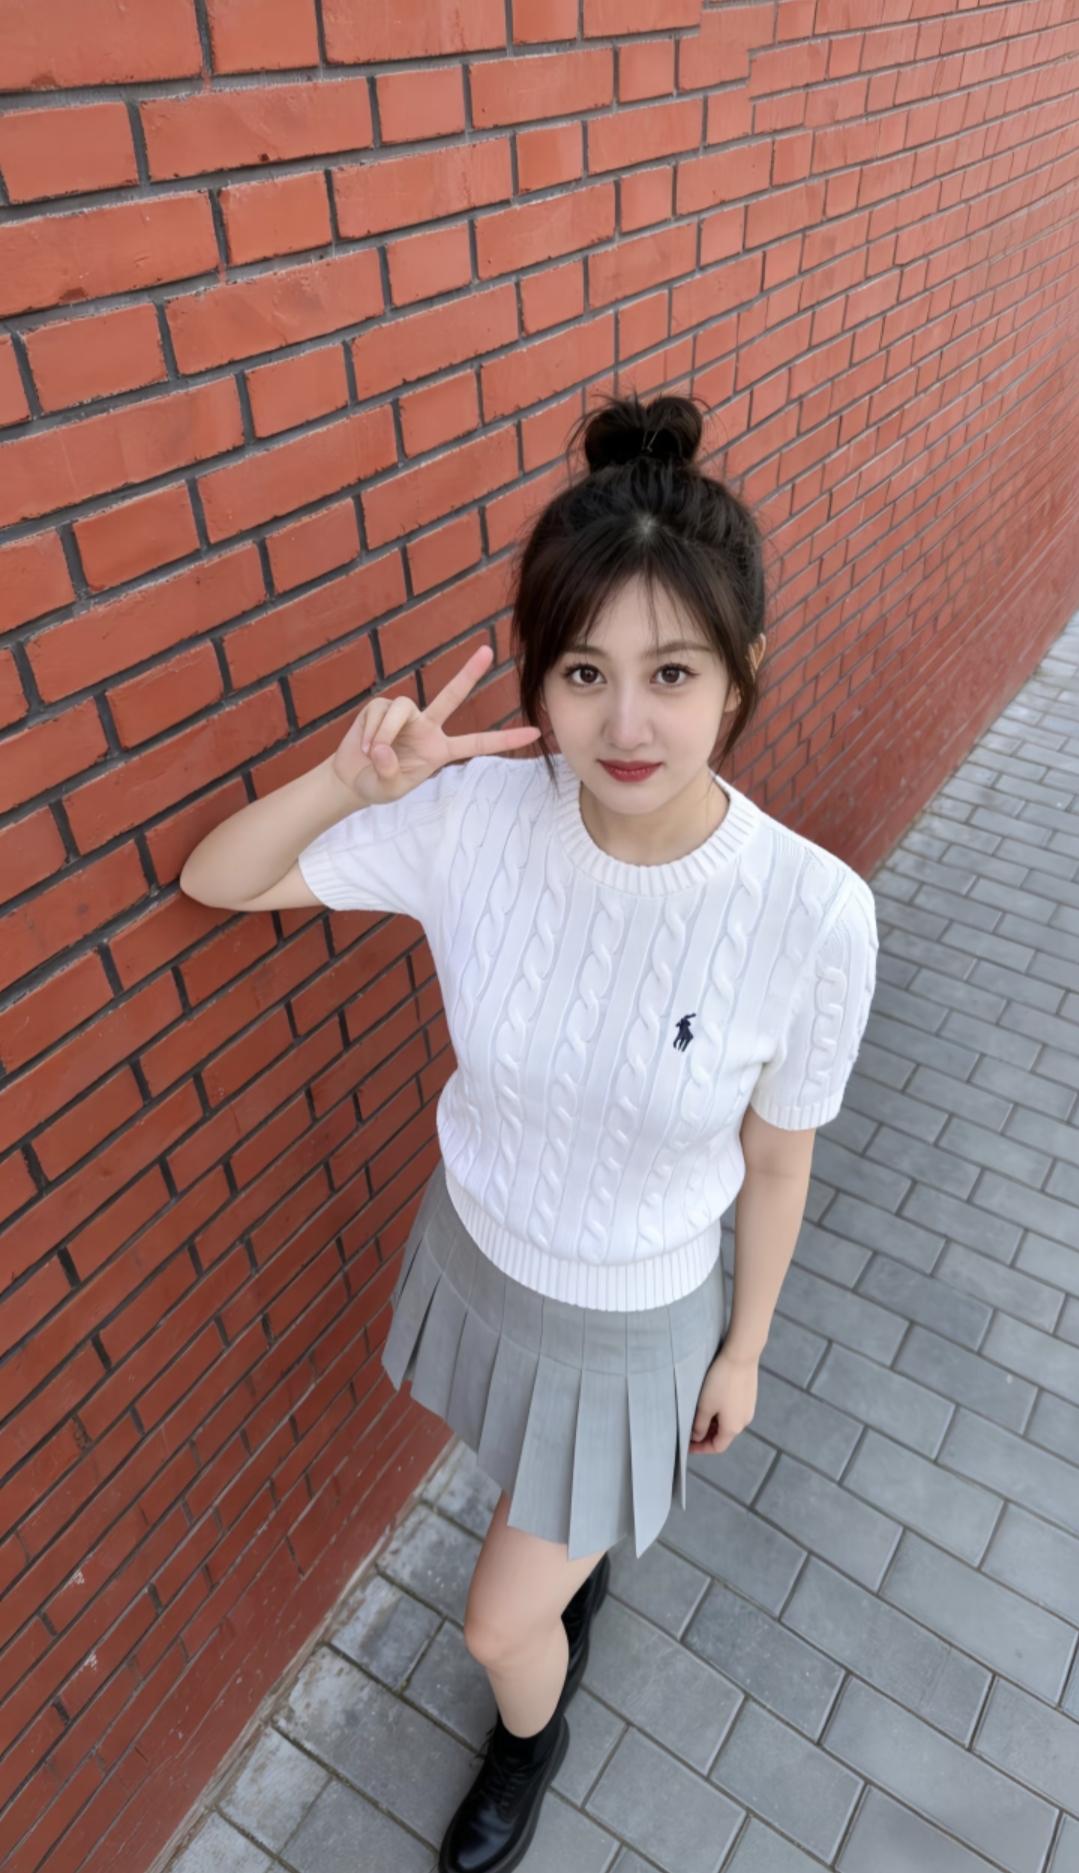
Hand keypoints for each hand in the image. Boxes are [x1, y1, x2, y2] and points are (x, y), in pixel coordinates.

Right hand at [331, 644, 541, 804]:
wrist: (351, 777)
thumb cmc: (377, 785)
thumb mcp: (388, 790)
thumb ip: (389, 773)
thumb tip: (383, 748)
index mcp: (440, 750)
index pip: (478, 744)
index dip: (506, 740)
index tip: (535, 733)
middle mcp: (428, 727)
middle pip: (452, 695)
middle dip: (469, 673)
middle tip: (488, 651)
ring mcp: (406, 715)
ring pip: (402, 707)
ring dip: (386, 732)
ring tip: (373, 753)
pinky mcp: (382, 707)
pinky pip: (380, 711)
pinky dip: (371, 730)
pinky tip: (364, 745)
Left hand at [689, 1348, 758, 1454]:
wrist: (741, 1356)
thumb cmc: (720, 1382)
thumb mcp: (705, 1406)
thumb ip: (700, 1425)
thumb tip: (697, 1437)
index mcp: (733, 1428)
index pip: (717, 1447)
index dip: (701, 1448)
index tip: (687, 1445)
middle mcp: (744, 1422)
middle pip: (723, 1436)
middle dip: (706, 1436)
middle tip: (690, 1430)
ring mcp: (748, 1409)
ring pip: (728, 1423)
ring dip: (714, 1424)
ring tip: (698, 1416)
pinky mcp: (749, 1397)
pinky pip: (733, 1412)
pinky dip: (721, 1414)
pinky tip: (712, 1403)